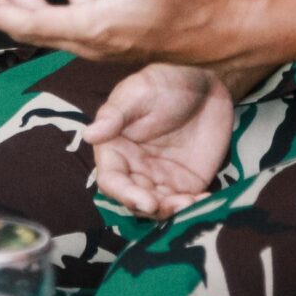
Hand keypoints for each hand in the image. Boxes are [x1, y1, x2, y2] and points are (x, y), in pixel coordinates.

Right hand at [84, 64, 231, 218]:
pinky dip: (194, 209)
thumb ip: (116, 114)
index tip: (147, 201)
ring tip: (191, 203)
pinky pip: (185, 204)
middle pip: (134, 200)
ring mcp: (160, 179)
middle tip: (174, 205)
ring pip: (159, 208)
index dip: (125, 195)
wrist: (207, 86)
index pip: (111, 181)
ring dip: (173, 212)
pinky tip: (205, 201)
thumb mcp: (140, 92)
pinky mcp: (186, 184)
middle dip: (151, 209)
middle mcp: (134, 168)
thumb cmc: (166, 83)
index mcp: (115, 149)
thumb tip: (89, 134)